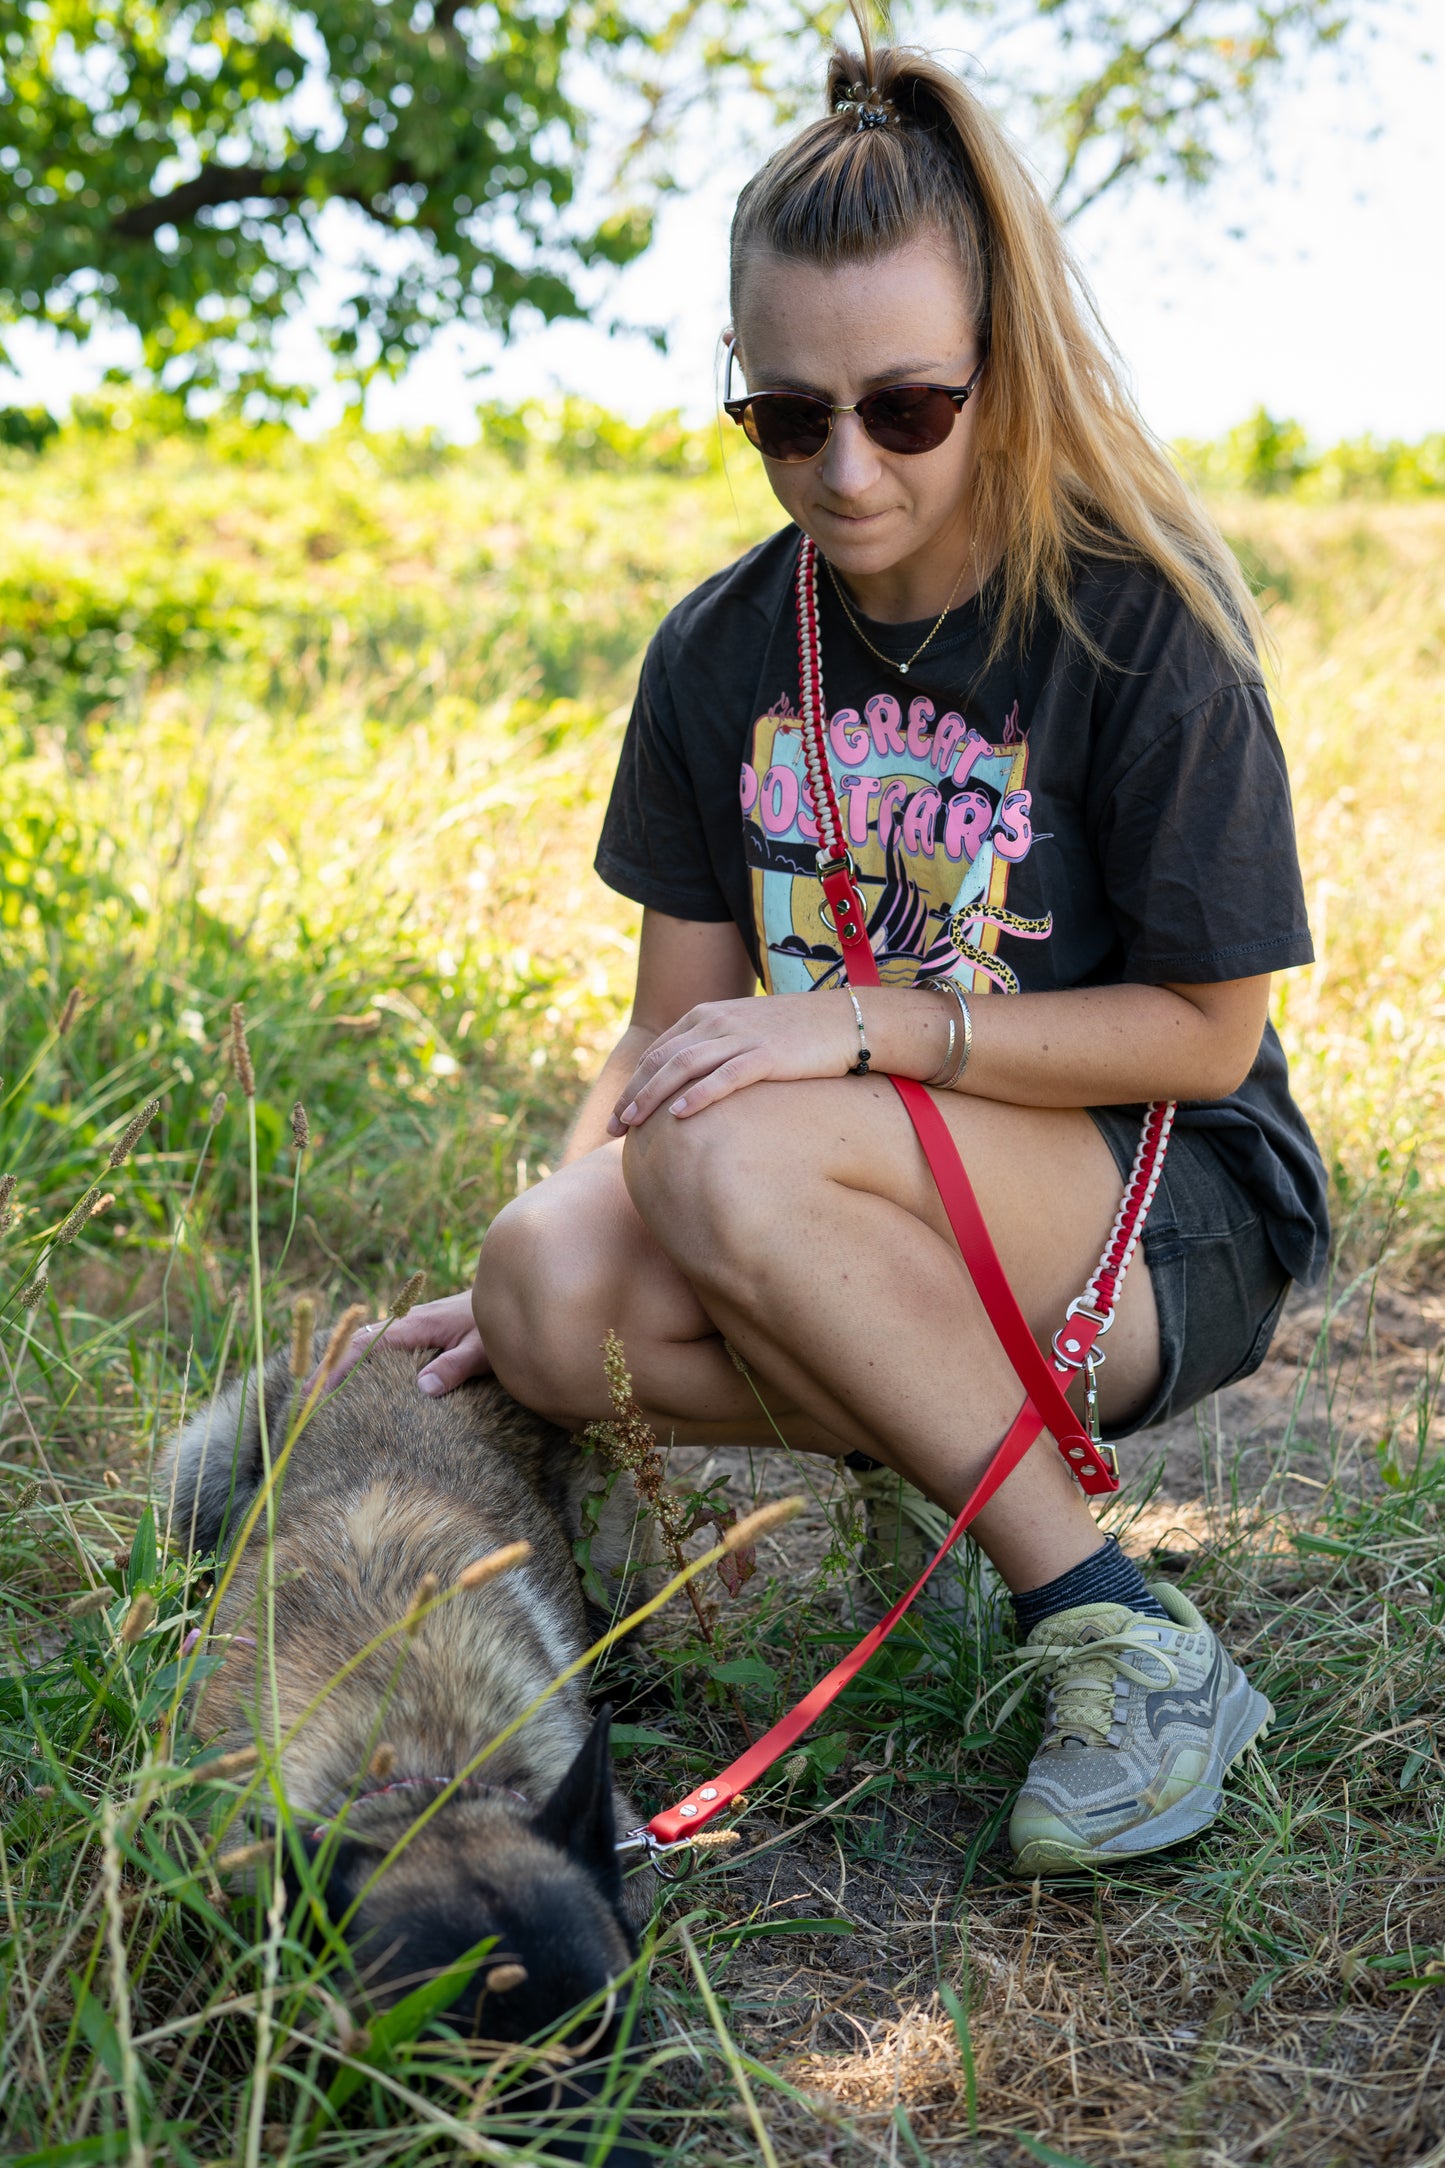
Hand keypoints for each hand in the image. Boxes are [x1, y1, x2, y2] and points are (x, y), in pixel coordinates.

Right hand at [315, 1291, 492, 1397]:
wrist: (513, 1288)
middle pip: (357, 1342)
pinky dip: (361, 1359)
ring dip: (343, 1362)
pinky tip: (358, 1378)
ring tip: (319, 1392)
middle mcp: (409, 1321)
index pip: (366, 1346)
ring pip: (367, 1342)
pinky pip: (382, 1344)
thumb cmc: (501, 1323)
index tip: (317, 1392)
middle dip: (329, 1367)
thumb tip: (422, 1387)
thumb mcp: (484, 1349)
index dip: (339, 1368)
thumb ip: (456, 1365)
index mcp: (418, 1324)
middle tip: (304, 1398)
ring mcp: (413, 1324)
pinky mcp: (421, 1329)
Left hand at [605, 991, 857, 1131]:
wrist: (846, 1021)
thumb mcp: (747, 1033)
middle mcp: (718, 1021)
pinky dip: (697, 1095)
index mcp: (708, 1014)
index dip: (633, 1082)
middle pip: (661, 1060)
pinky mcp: (767, 1055)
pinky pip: (724, 1077)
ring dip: (652, 1097)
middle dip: (633, 1094)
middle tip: (613, 1128)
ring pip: (683, 1067)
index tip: (619, 1113)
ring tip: (633, 1125)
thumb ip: (716, 1048)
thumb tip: (691, 1085)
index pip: (658, 1050)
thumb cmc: (798, 1034)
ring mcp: (741, 1036)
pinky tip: (678, 1116)